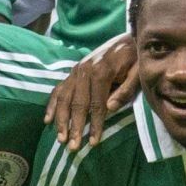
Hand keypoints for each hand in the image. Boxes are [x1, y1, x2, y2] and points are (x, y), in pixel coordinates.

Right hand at [43, 34, 135, 148]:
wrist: (128, 39)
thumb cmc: (135, 59)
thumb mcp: (138, 73)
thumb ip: (126, 90)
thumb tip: (110, 108)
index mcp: (102, 70)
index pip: (97, 104)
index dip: (95, 124)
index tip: (93, 142)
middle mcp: (85, 69)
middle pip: (77, 103)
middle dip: (74, 126)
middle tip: (73, 146)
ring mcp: (76, 70)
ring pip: (64, 98)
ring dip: (61, 119)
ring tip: (61, 138)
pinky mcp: (73, 71)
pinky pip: (58, 89)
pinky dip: (52, 105)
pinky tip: (47, 120)